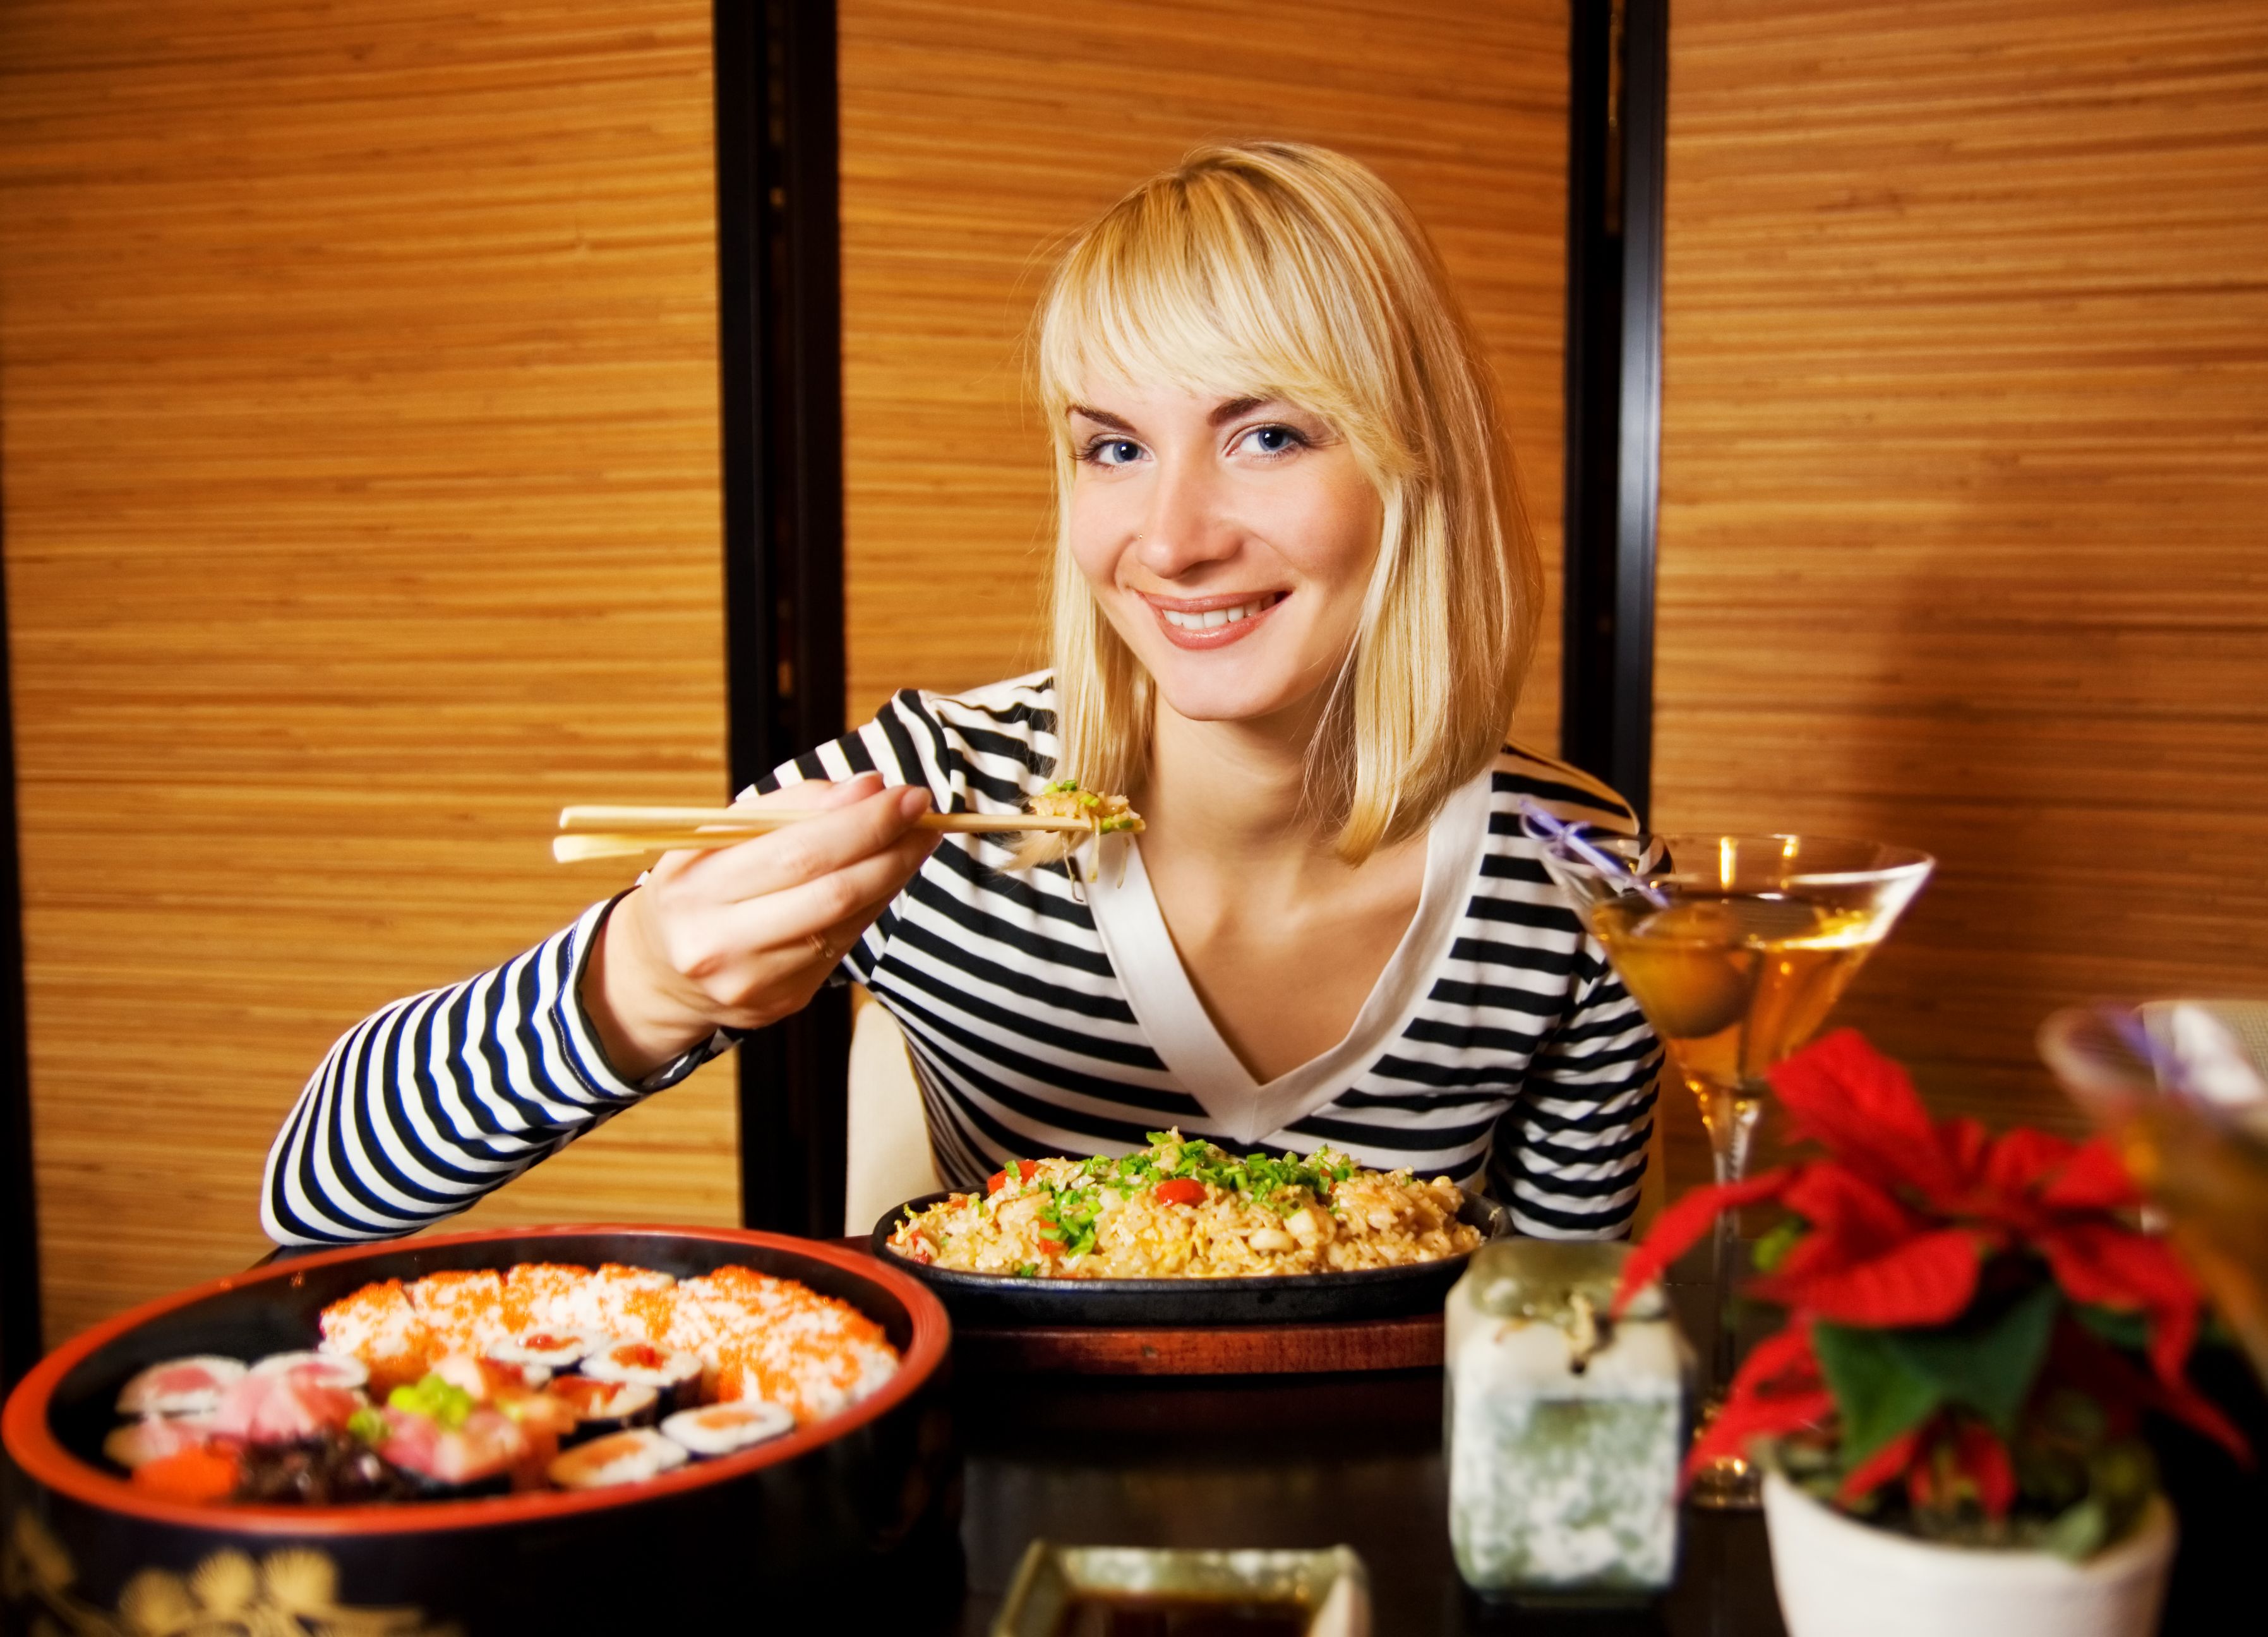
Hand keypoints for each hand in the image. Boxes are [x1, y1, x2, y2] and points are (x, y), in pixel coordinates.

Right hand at [582, 774, 937, 1078]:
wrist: (659, 972)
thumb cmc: (697, 886)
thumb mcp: (718, 834)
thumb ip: (792, 807)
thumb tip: (869, 788)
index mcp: (697, 890)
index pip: (799, 853)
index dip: (865, 823)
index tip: (908, 796)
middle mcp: (722, 945)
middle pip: (833, 894)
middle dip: (891, 850)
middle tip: (927, 818)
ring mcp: (755, 984)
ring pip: (846, 924)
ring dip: (890, 878)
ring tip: (913, 841)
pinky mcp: (784, 1004)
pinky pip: (843, 948)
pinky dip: (870, 908)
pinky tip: (883, 879)